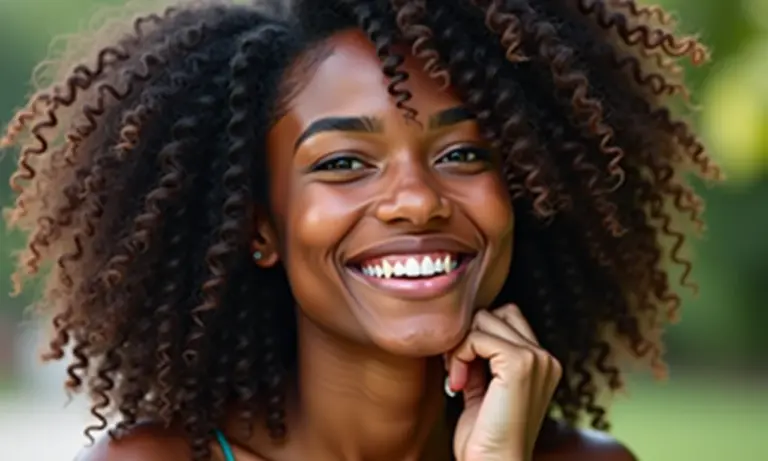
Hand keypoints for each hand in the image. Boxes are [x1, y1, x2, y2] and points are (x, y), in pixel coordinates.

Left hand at [446, 304, 561, 460]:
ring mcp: (537, 359)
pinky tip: (457, 384)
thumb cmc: (485, 438)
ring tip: (457, 378)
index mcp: (542, 364)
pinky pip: (477, 337)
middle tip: (455, 369)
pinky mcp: (520, 363)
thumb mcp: (482, 389)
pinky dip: (459, 355)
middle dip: (468, 336)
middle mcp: (545, 358)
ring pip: (485, 320)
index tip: (460, 366)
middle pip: (495, 314)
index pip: (506, 319)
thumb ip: (479, 359)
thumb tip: (462, 331)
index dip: (476, 336)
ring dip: (460, 346)